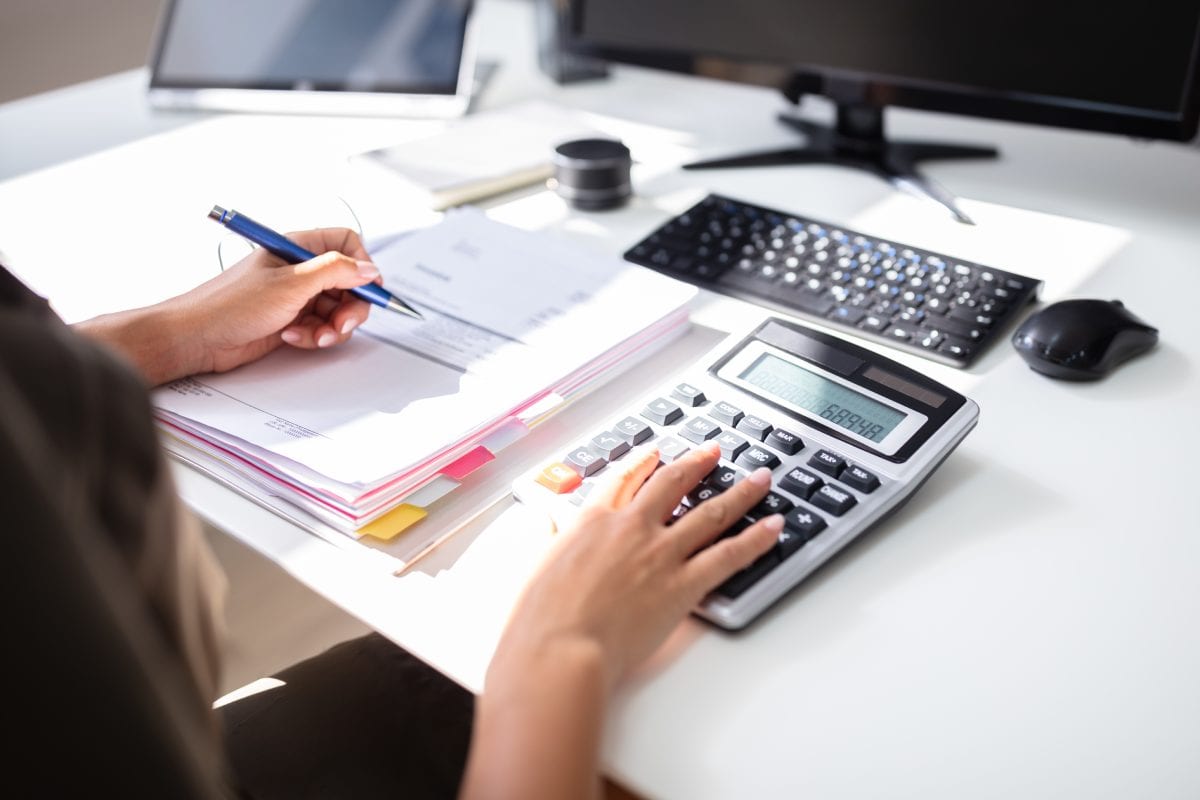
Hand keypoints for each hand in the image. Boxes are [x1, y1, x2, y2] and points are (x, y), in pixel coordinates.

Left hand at [167, 227, 378, 374]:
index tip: (368, 289)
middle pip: (349, 283)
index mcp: (297, 248)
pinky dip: (314, 336)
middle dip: (350, 307)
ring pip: (338, 310)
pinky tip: (293, 338)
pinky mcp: (293, 320)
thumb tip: (369, 269)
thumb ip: (335, 272)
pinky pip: (322, 328)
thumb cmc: (230, 304)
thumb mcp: (290, 284)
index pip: (347, 244)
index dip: (362, 266)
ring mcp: (297, 296)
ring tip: (314, 336)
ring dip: (332, 328)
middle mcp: (301, 270)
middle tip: (342, 325)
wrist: (198, 338)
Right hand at [462, 442, 782, 799]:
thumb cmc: (540, 618)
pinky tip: (774, 528)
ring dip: (740, 493)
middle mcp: (631, 528)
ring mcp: (660, 554)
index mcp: (592, 520)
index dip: (643, 462)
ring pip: (710, 512)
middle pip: (673, 483)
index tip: (656, 453)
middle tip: (714, 452)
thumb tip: (541, 520)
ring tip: (760, 479)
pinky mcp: (683, 585)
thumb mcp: (532, 564)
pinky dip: (756, 540)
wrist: (559, 649)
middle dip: (697, 464)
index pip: (624, 479)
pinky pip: (729, 556)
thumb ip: (543, 537)